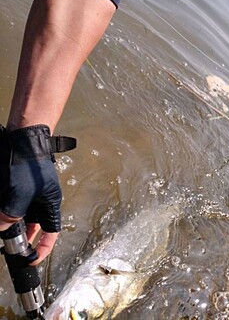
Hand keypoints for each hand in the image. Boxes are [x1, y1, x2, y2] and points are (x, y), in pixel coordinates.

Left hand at [0, 125, 65, 264]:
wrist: (23, 140)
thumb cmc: (29, 166)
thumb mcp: (20, 194)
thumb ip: (12, 214)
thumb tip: (3, 228)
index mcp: (51, 203)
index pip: (51, 232)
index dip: (43, 248)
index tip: (31, 260)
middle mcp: (41, 201)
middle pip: (33, 227)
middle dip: (21, 237)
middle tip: (9, 246)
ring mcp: (29, 194)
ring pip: (20, 217)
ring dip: (10, 225)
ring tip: (2, 228)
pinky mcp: (17, 188)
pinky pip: (11, 206)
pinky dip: (5, 213)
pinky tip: (0, 214)